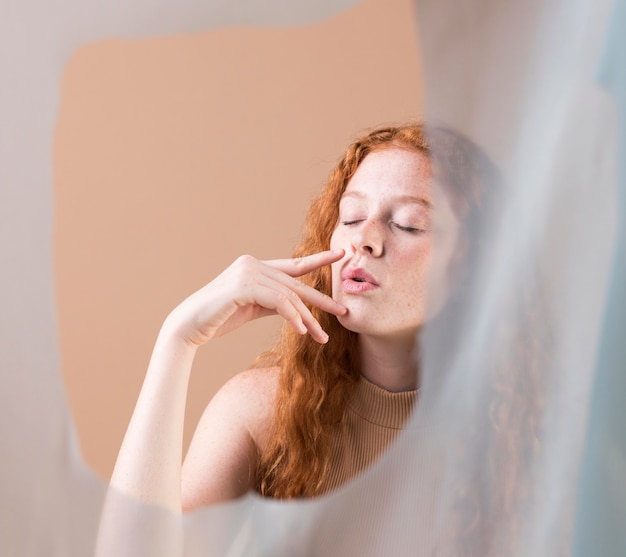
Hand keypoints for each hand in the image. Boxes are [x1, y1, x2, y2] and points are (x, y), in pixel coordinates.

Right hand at [163, 250, 346, 345]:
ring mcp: (247, 272)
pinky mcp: (243, 286)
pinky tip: (302, 331)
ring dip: (308, 318)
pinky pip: (278, 302)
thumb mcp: (253, 307)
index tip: (341, 254)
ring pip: (290, 296)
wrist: (189, 326)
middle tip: (344, 311)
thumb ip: (274, 301)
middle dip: (321, 300)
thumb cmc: (219, 318)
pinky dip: (293, 317)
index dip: (319, 259)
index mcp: (256, 266)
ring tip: (322, 337)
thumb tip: (296, 307)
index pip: (294, 264)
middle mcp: (253, 264)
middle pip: (296, 284)